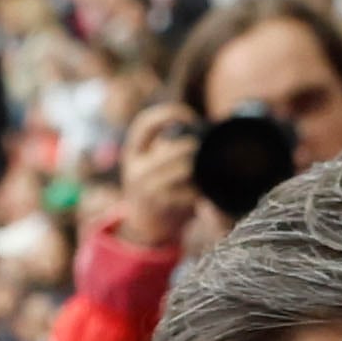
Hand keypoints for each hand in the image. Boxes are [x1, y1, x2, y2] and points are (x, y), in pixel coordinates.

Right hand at [113, 99, 201, 253]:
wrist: (144, 226)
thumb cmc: (155, 188)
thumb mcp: (150, 163)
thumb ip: (166, 145)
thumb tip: (200, 125)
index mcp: (132, 152)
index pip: (145, 123)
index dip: (168, 114)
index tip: (190, 117)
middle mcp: (136, 168)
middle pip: (173, 146)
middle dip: (195, 145)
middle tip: (208, 147)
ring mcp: (147, 187)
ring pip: (185, 167)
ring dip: (201, 167)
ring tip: (209, 169)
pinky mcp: (162, 205)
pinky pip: (190, 191)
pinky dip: (202, 189)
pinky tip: (205, 190)